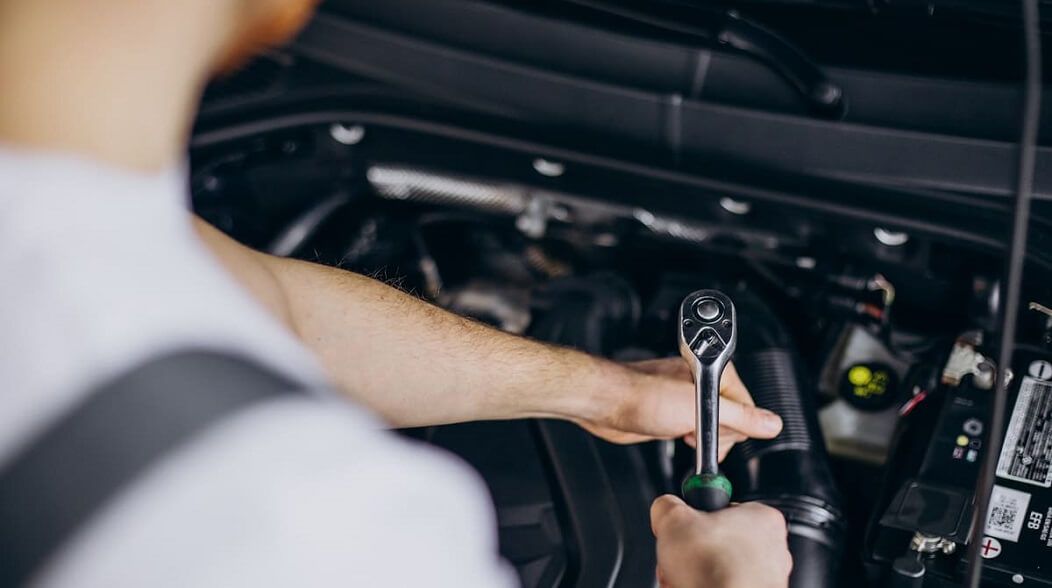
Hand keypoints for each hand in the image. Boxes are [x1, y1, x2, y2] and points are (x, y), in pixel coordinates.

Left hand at [573, 357, 781, 459]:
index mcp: (713, 373)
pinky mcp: (672, 413)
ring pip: (712, 429)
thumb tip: (771, 424)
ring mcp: (686, 398)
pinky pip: (694, 431)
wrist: (606, 404)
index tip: (715, 431)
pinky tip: (677, 437)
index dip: (734, 426)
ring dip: (701, 439)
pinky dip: (689, 439)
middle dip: (715, 434)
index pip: (747, 407)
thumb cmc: (642, 395)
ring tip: (683, 433)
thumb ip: (739, 417)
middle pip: (732, 420)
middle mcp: (701, 383)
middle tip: (693, 430)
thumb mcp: (699, 408)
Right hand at [650, 495, 791, 587]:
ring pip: (718, 569)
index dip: (696, 517)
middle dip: (692, 552)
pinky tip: (693, 587)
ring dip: (695, 573)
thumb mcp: (673, 520)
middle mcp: (773, 549)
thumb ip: (668, 505)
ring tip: (684, 577)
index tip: (685, 524)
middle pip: (718, 541)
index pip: (725, 507)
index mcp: (762, 518)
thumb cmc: (713, 569)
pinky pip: (722, 586)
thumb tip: (664, 508)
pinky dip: (704, 587)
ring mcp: (767, 579)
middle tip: (681, 555)